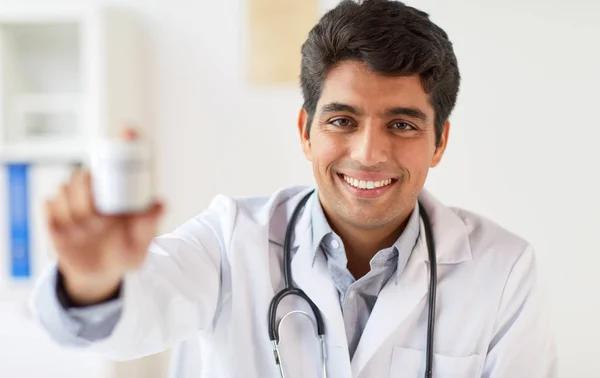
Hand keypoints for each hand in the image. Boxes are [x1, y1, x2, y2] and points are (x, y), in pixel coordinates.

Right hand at [45, 129, 164, 304]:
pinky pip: (49, 206)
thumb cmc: (126, 253)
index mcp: (119, 192)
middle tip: (100, 216)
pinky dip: (58, 217)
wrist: (101, 274)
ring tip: (89, 230)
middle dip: (88, 192)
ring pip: (64, 189)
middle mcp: (96, 191)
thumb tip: (160, 204)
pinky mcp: (54, 216)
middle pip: (85, 174)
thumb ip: (149, 225)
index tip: (128, 131)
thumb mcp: (142, 244)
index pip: (121, 159)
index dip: (125, 140)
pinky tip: (70, 231)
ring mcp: (73, 202)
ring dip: (75, 210)